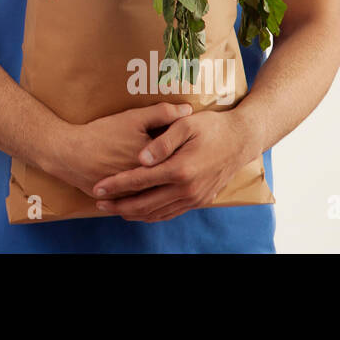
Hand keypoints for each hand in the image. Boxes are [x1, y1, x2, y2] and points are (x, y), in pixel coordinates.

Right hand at [46, 102, 192, 198]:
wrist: (69, 153)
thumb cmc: (102, 133)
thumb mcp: (133, 118)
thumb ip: (162, 113)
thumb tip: (188, 110)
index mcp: (153, 164)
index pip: (179, 159)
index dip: (186, 152)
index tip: (192, 146)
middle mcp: (146, 183)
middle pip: (169, 178)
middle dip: (178, 172)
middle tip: (185, 161)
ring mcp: (132, 195)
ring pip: (156, 195)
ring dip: (166, 190)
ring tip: (173, 179)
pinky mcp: (120, 201)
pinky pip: (139, 203)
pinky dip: (148, 199)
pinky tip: (154, 193)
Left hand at [92, 108, 259, 222]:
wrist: (242, 139)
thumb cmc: (212, 127)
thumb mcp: (186, 125)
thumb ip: (161, 142)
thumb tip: (140, 158)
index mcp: (181, 169)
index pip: (140, 180)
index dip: (116, 185)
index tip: (97, 187)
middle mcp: (187, 189)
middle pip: (145, 203)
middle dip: (119, 204)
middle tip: (99, 202)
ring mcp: (195, 198)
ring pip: (158, 213)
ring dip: (133, 213)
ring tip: (113, 208)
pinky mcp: (200, 200)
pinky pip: (171, 213)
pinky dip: (152, 215)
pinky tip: (139, 212)